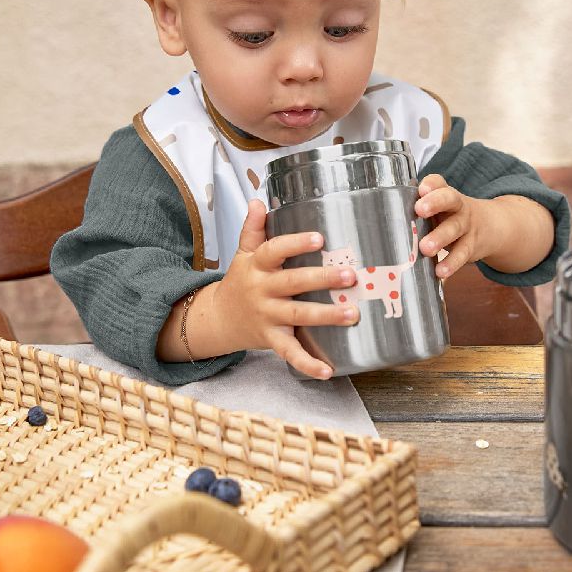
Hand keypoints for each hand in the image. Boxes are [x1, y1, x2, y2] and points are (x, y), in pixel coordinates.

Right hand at [212, 199, 358, 379]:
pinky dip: (308, 364)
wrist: (217, 319)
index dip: (296, 244)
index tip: (320, 238)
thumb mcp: (242, 253)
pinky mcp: (271, 340)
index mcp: (257, 266)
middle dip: (322, 279)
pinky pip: (290, 353)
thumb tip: (258, 201)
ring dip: (326, 316)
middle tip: (351, 276)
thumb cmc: (240, 281)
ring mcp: (267, 317)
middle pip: (293, 283)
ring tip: (353, 314)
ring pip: (298, 316)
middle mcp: (262, 291)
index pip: (274, 250)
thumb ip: (252, 229)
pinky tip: (328, 370)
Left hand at [414, 174, 494, 277]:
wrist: (489, 226)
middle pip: (449, 199)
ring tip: (425, 248)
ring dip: (440, 238)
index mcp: (444, 193)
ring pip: (455, 228)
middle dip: (435, 203)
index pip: (438, 182)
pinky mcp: (471, 246)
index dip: (431, 184)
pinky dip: (451, 264)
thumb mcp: (438, 207)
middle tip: (419, 210)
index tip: (421, 189)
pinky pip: (462, 254)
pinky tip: (440, 272)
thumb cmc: (448, 216)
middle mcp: (457, 206)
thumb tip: (383, 223)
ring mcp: (466, 225)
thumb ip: (417, 209)